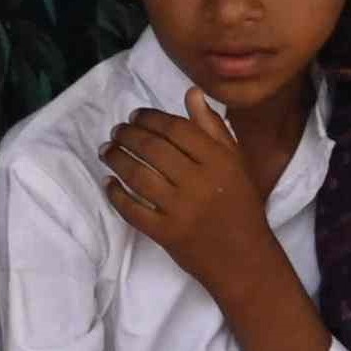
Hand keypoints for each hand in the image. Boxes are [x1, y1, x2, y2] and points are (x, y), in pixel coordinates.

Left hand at [101, 106, 279, 270]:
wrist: (243, 256)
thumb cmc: (240, 204)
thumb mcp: (235, 162)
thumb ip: (213, 128)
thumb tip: (191, 94)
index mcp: (218, 160)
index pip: (175, 129)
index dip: (150, 119)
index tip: (135, 116)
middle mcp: (199, 181)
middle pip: (153, 148)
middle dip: (127, 135)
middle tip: (116, 131)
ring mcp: (180, 208)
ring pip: (138, 176)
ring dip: (116, 159)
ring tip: (106, 150)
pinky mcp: (165, 233)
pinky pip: (132, 210)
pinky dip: (116, 194)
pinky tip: (109, 183)